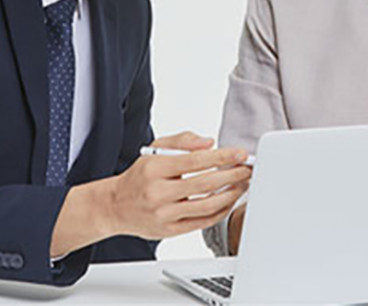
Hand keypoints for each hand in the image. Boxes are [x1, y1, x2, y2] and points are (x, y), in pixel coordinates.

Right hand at [51, 131, 250, 256]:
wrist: (115, 206)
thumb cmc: (140, 175)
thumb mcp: (155, 149)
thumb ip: (183, 141)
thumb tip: (210, 143)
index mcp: (155, 168)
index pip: (195, 161)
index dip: (222, 156)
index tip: (241, 153)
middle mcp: (159, 192)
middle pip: (204, 184)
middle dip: (232, 175)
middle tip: (248, 168)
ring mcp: (164, 214)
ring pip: (206, 206)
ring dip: (230, 194)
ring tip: (243, 184)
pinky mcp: (169, 230)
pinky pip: (202, 222)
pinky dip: (220, 211)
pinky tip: (230, 200)